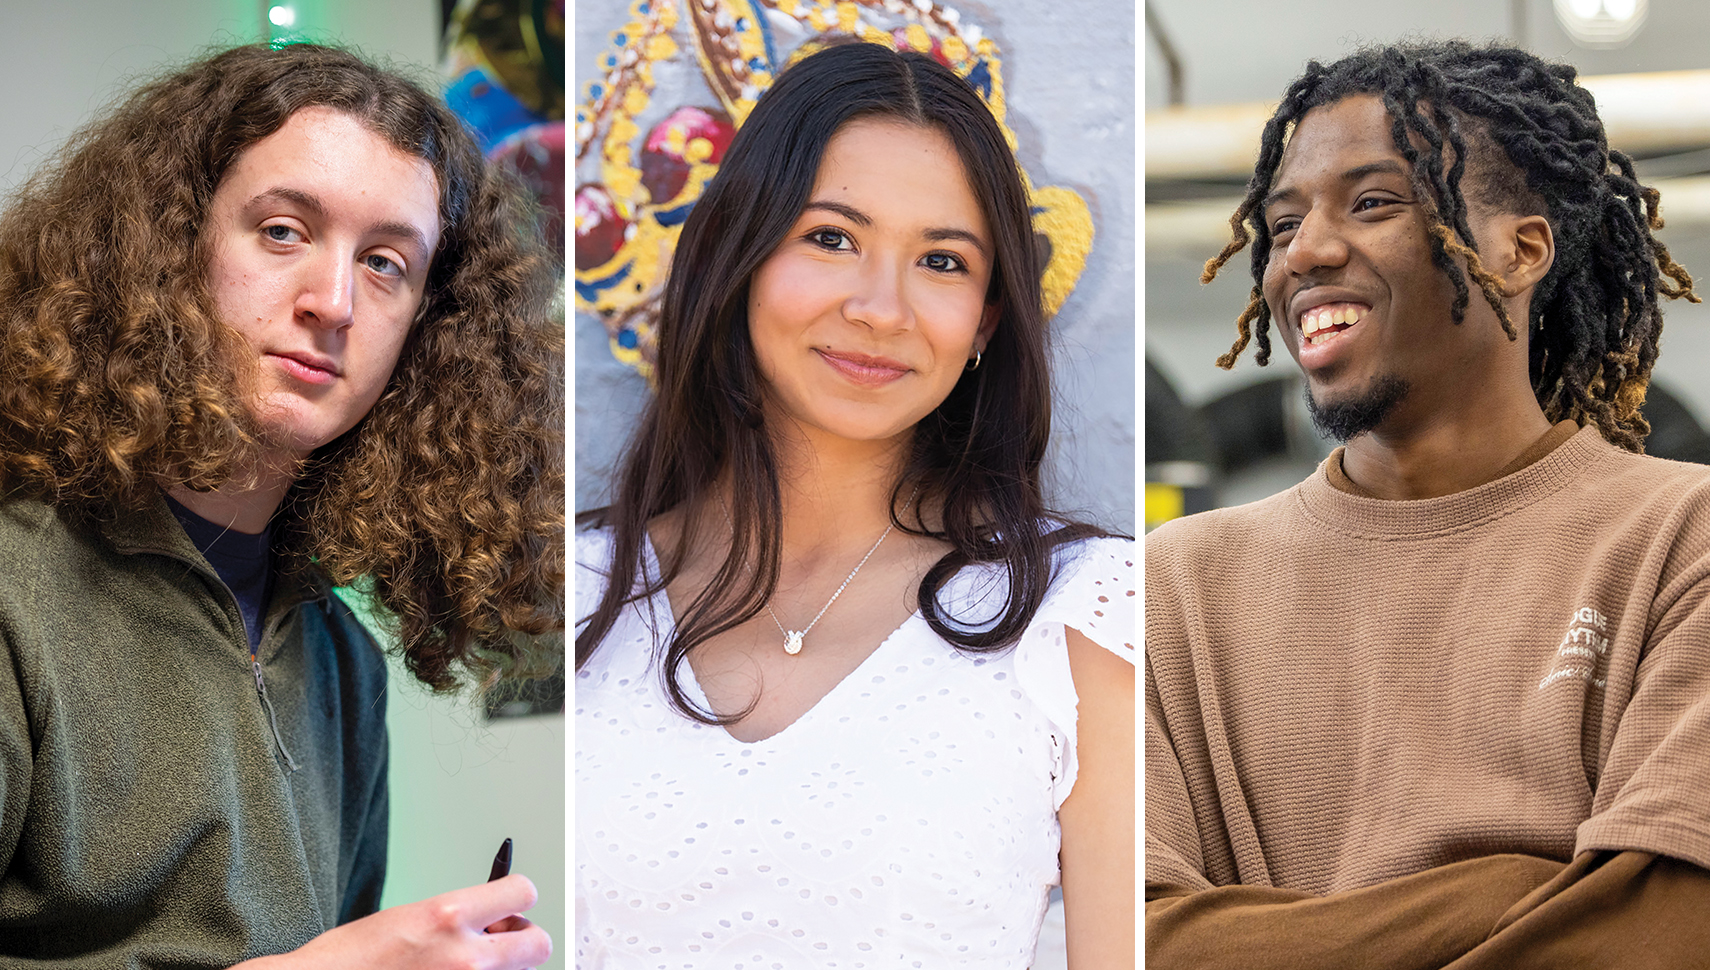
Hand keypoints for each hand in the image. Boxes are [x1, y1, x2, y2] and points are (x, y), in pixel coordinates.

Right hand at [236, 874, 551, 969]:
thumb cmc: (350, 959)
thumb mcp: (408, 917)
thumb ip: (457, 918)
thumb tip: (492, 921)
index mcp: (449, 915)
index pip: (523, 892)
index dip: (517, 897)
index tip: (507, 904)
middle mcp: (465, 954)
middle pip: (538, 942)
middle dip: (522, 940)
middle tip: (497, 943)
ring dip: (501, 968)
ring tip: (464, 967)